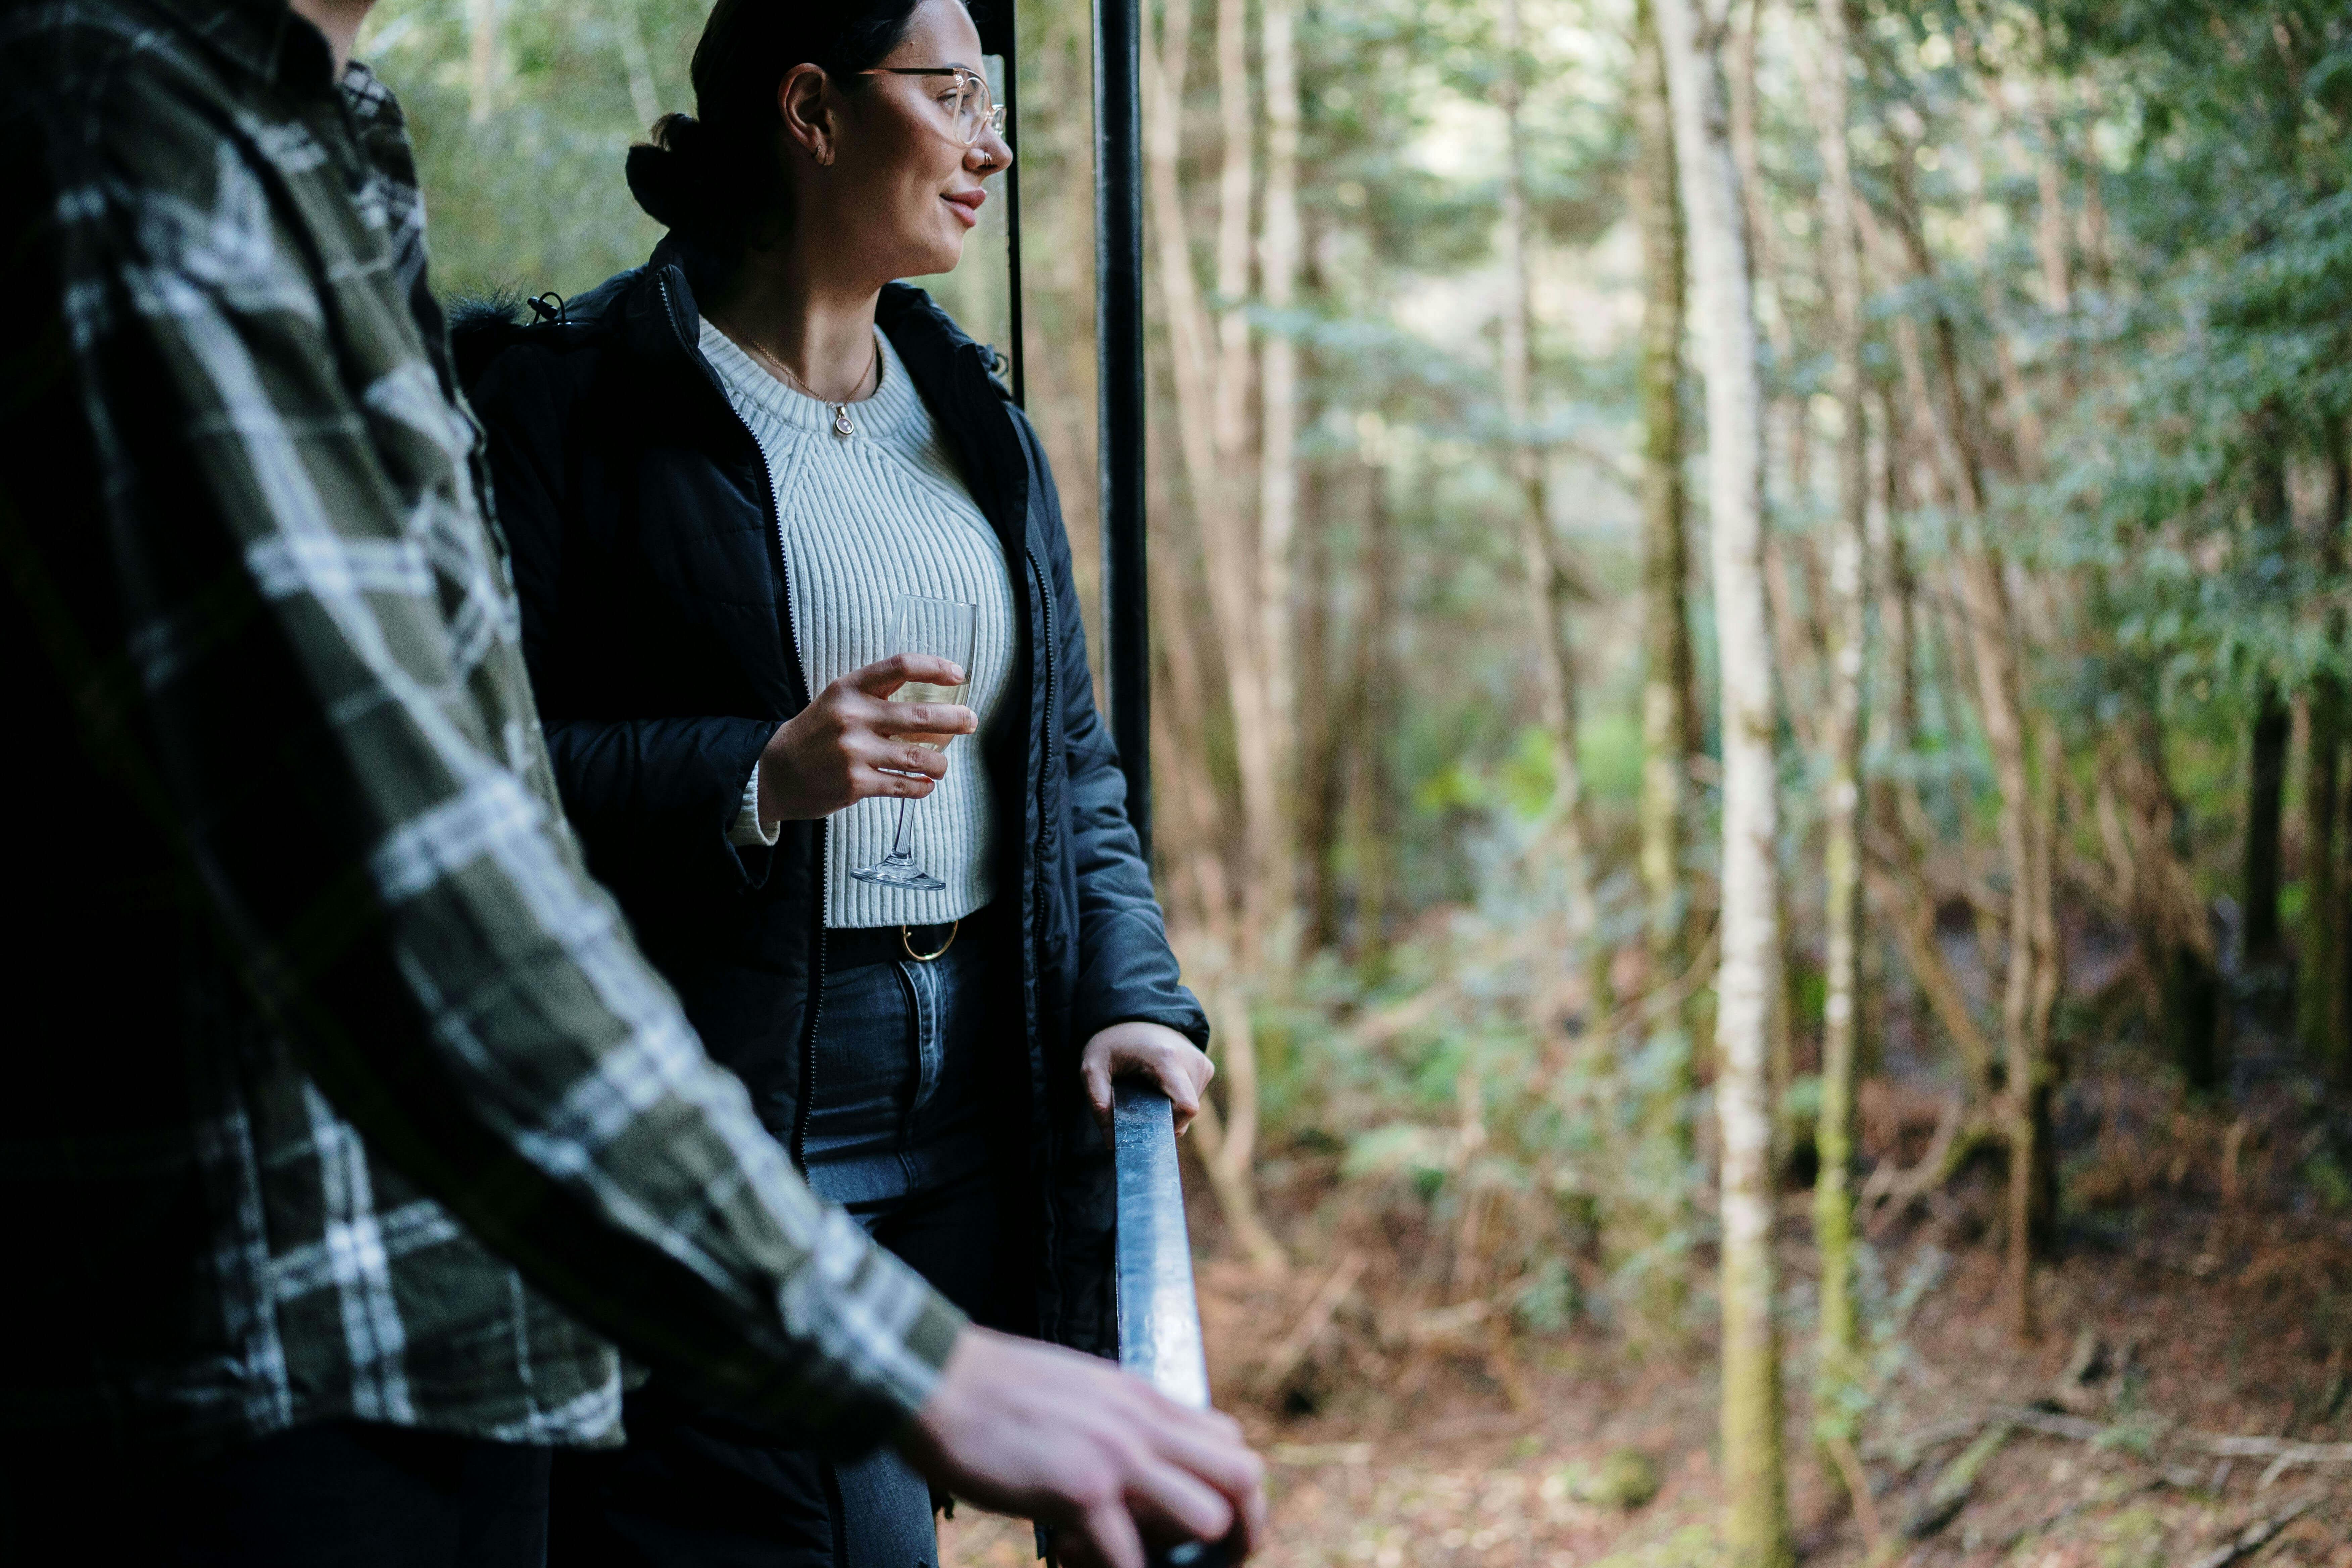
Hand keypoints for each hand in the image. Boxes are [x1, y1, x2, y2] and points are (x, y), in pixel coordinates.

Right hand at [756, 654, 977, 823]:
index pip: (900, 667)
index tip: (958, 675)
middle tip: (970, 722)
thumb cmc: (815, 734)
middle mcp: (852, 717)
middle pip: (920, 717)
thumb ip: (876, 693)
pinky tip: (926, 785)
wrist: (775, 772)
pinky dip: (922, 786)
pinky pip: (904, 785)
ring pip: (918, 757)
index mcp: (849, 689)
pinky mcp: (856, 784)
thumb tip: (928, 693)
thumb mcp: (838, 700)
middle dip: (955, 720)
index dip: (935, 668)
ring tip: (942, 765)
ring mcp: (854, 752)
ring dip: (940, 763)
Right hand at [898, 1327, 1265, 1567]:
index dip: (1230, 1493)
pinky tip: (1072, 1559)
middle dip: (1242, 1532)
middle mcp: (1143, 1423)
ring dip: (1178, 1556)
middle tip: (1206, 1564)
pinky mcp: (1079, 1490)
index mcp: (1143, 1399)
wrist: (936, 1378)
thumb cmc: (997, 1392)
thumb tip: (1141, 1472)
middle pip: (1245, 1478)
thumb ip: (1120, 1425)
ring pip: (1208, 1518)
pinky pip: (1129, 1560)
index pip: (1230, 1442)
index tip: (1205, 1526)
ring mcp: (1115, 1456)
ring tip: (1134, 1561)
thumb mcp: (1082, 1392)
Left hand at [1081, 1022, 1213, 1137]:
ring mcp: (1202, 1063)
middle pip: (1186, 1112)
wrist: (1133, 1013)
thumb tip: (1113, 1143)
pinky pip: (1193, 1097)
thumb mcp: (1093, 1068)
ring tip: (1146, 1091)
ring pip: (1190, 1107)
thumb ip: (1098, 1104)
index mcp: (1166, 1059)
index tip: (1145, 1123)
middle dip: (1162, 1118)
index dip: (1168, 1125)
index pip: (1186, 1107)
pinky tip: (1158, 1086)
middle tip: (1137, 1106)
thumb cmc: (1112, 1041)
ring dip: (1168, 1109)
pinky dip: (1175, 1100)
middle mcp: (1192, 1060)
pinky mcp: (1205, 1067)